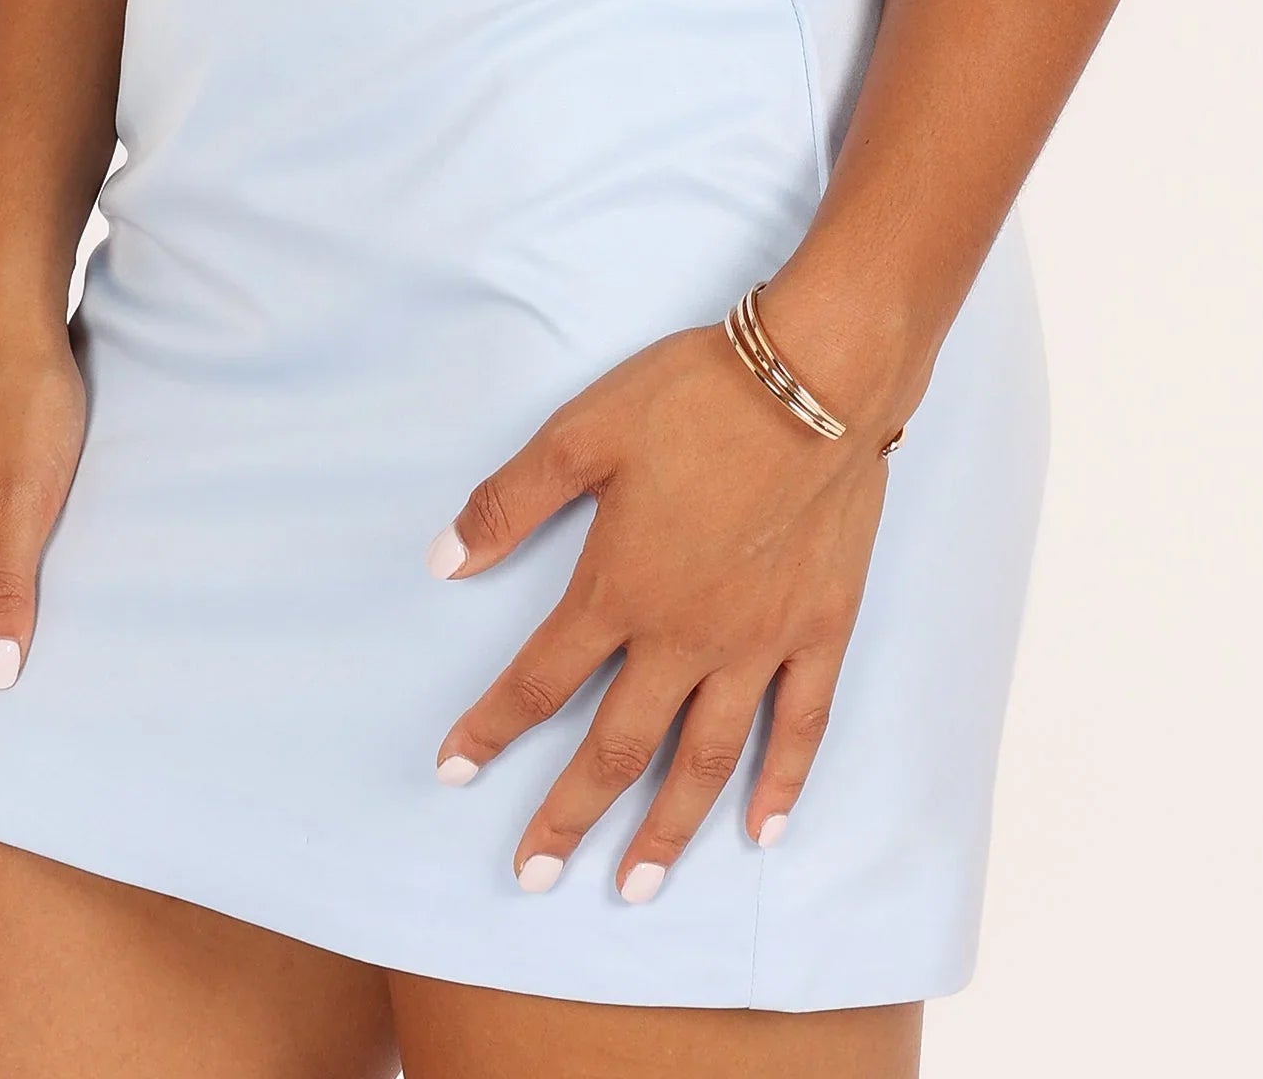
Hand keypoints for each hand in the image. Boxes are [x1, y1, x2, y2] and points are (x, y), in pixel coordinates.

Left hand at [425, 313, 899, 900]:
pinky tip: (763, 831)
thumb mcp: (583, 430)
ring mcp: (758, 643)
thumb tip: (443, 562)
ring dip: (667, 829)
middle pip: (617, 747)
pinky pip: (801, 726)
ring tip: (636, 886)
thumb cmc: (696, 394)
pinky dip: (782, 784)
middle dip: (569, 816)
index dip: (491, 729)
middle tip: (534, 877)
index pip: (540, 681)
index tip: (454, 771)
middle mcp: (685, 637)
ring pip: (705, 759)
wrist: (817, 377)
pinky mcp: (819, 630)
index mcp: (620, 589)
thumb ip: (510, 502)